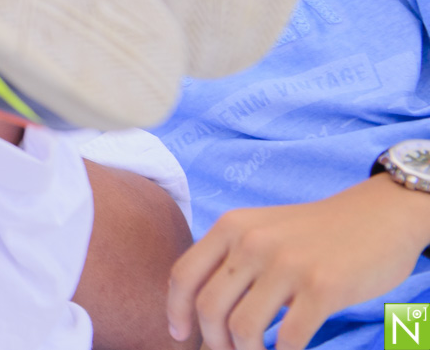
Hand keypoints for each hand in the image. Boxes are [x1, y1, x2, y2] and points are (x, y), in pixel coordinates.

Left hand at [167, 175, 429, 349]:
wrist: (378, 215)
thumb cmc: (314, 233)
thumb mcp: (261, 229)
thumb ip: (230, 260)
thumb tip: (201, 311)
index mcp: (231, 226)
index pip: (183, 274)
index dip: (176, 311)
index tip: (180, 334)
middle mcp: (252, 242)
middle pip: (208, 307)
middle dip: (212, 341)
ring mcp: (287, 264)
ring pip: (242, 328)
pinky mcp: (322, 287)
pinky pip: (288, 338)